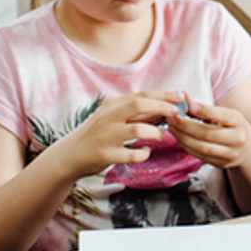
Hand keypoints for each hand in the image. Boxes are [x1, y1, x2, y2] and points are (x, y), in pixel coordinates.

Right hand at [55, 91, 177, 178]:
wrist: (70, 155)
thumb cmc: (97, 135)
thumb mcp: (113, 119)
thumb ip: (136, 114)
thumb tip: (165, 110)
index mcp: (112, 105)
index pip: (141, 95)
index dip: (163, 95)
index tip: (180, 96)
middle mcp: (108, 117)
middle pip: (139, 105)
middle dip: (162, 108)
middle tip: (176, 114)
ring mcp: (106, 135)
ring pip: (137, 129)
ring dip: (155, 133)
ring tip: (160, 137)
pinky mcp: (105, 155)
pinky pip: (131, 154)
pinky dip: (143, 154)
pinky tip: (145, 153)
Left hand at [167, 96, 250, 168]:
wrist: (247, 149)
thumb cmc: (230, 126)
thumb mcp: (222, 114)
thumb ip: (202, 107)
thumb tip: (182, 95)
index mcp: (238, 121)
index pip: (223, 116)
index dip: (206, 111)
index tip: (191, 105)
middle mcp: (237, 139)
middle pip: (208, 133)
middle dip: (186, 126)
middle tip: (171, 118)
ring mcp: (230, 154)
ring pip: (202, 147)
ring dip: (183, 138)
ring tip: (171, 127)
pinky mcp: (221, 164)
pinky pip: (200, 156)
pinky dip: (187, 146)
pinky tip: (179, 137)